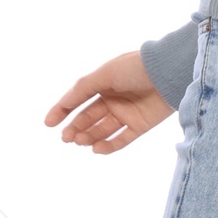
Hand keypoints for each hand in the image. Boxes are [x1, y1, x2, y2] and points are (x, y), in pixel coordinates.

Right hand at [45, 51, 173, 154]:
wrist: (169, 72)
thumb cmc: (135, 68)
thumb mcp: (104, 74)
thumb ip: (82, 88)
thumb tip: (63, 103)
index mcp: (102, 83)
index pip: (77, 99)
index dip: (61, 110)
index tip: (48, 124)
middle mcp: (113, 98)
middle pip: (88, 117)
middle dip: (75, 128)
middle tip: (66, 138)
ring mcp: (127, 112)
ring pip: (102, 129)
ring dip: (89, 136)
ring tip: (80, 141)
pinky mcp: (140, 125)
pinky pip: (121, 139)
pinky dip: (108, 145)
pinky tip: (96, 148)